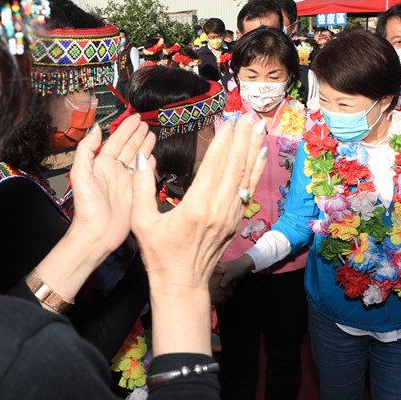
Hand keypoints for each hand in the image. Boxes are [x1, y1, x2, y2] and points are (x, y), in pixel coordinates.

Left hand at [31, 117, 153, 305]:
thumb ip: (86, 150)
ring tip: (153, 134)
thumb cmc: (87, 207)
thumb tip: (96, 129)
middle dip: (137, 134)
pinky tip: (154, 156)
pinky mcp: (135, 193)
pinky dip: (150, 164)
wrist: (97, 234)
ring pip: (137, 158)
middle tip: (146, 122)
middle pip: (129, 147)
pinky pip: (145, 174)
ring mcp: (126, 182)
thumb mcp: (80, 174)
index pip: (116, 141)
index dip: (126, 128)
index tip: (134, 117)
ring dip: (145, 146)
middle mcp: (115, 171)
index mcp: (101, 164)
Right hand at [131, 115, 267, 354]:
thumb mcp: (141, 222)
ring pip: (245, 176)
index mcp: (197, 207)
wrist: (182, 284)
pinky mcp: (235, 221)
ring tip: (258, 127)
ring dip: (253, 150)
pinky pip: (247, 190)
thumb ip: (140, 188)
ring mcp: (230, 216)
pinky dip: (254, 170)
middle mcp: (219, 209)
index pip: (214, 166)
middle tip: (248, 115)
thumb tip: (141, 158)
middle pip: (234, 166)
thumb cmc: (159, 254)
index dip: (222, 141)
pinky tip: (259, 155)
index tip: (228, 121)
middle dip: (242, 138)